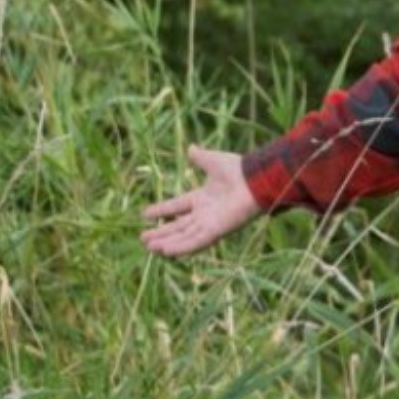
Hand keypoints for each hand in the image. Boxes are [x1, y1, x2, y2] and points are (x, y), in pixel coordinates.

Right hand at [141, 146, 261, 257]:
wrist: (256, 179)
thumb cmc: (239, 170)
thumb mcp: (213, 161)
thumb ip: (200, 157)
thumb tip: (191, 148)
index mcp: (203, 197)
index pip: (177, 206)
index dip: (162, 210)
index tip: (145, 214)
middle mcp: (205, 213)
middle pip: (179, 226)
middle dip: (161, 232)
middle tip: (143, 238)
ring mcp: (210, 223)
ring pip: (184, 236)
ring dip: (167, 242)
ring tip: (149, 247)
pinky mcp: (216, 231)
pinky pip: (195, 242)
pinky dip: (181, 247)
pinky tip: (165, 251)